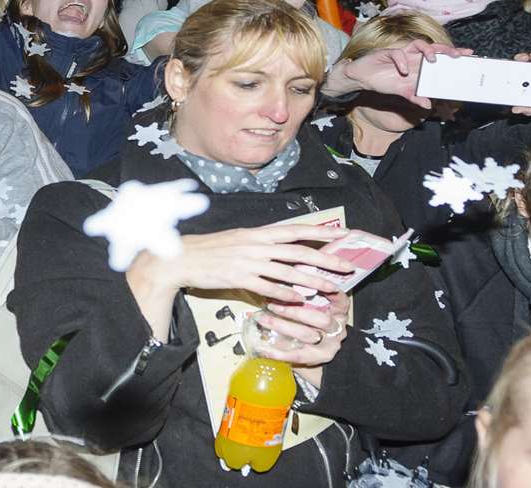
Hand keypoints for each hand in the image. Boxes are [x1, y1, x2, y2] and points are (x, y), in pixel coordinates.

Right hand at [138, 222, 355, 303]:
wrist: (183, 258)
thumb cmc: (211, 250)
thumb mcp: (239, 239)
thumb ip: (261, 244)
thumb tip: (282, 248)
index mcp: (258, 233)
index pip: (296, 230)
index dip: (321, 232)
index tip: (344, 234)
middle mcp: (257, 245)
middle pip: (299, 251)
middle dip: (326, 259)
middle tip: (347, 266)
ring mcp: (249, 262)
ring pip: (288, 272)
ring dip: (312, 281)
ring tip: (331, 289)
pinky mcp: (240, 279)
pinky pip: (268, 288)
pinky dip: (285, 294)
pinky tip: (299, 300)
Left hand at [247, 292, 351, 368]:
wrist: (318, 351)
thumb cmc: (312, 322)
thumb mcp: (316, 306)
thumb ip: (305, 294)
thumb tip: (278, 277)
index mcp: (340, 312)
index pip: (341, 300)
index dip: (332, 293)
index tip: (313, 282)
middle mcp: (337, 329)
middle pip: (321, 319)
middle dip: (295, 311)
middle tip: (272, 305)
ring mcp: (329, 345)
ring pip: (306, 335)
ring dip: (282, 326)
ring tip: (262, 319)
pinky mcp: (317, 359)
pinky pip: (297, 355)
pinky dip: (279, 352)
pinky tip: (264, 348)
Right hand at [324, 40, 473, 103]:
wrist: (362, 78)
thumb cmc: (384, 81)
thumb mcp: (402, 92)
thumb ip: (415, 97)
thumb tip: (428, 105)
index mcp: (418, 64)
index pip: (438, 57)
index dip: (452, 54)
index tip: (468, 55)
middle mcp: (412, 57)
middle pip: (433, 48)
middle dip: (446, 50)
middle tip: (457, 54)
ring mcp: (401, 54)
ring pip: (418, 44)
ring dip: (426, 50)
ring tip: (430, 60)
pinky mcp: (388, 53)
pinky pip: (397, 53)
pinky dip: (401, 60)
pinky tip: (403, 69)